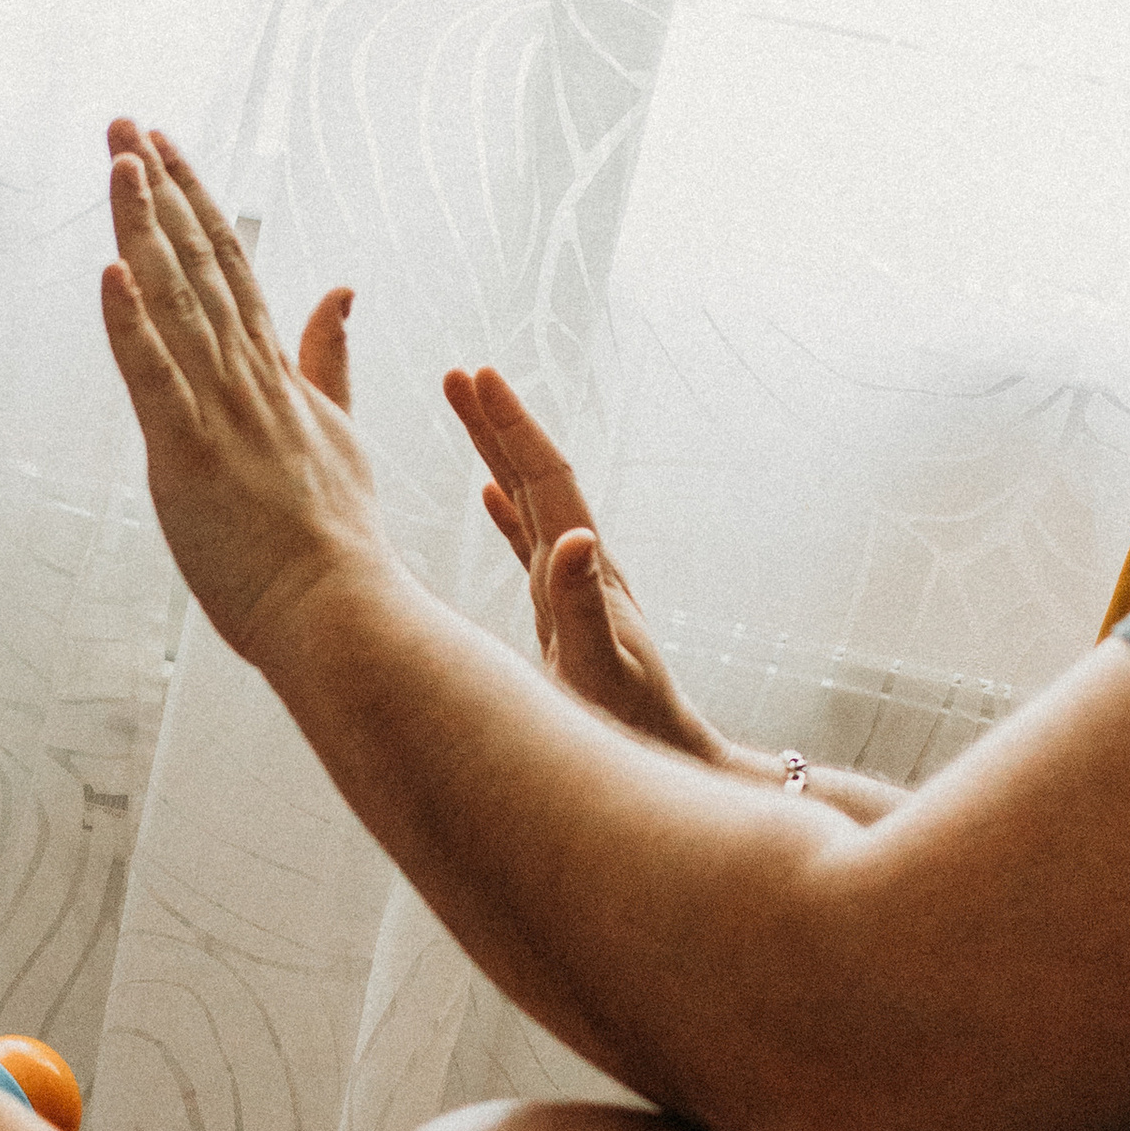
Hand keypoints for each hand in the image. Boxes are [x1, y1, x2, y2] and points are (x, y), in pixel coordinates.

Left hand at [100, 121, 380, 661]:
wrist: (343, 613)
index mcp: (275, 377)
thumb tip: (339, 289)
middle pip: (199, 265)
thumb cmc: (335, 543)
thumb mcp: (340, 434)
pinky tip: (112, 272)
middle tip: (123, 123)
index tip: (163, 147)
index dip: (194, 202)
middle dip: (158, 189)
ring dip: (144, 228)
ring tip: (119, 160)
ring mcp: (222, 415)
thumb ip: (329, 362)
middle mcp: (248, 380)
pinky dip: (132, 326)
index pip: (231, 269)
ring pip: (176, 303)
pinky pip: (156, 381)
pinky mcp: (192, 458)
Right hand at [442, 364, 721, 761]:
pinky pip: (527, 544)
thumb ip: (585, 608)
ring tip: (463, 408)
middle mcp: (583, 566)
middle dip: (497, 423)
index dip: (511, 428)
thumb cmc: (631, 727)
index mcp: (587, 571)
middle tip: (458, 372)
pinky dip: (505, 511)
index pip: (547, 482)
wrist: (671, 758)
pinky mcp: (564, 611)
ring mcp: (574, 585)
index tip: (478, 376)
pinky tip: (487, 494)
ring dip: (496, 453)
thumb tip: (576, 537)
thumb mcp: (601, 671)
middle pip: (534, 476)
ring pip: (527, 502)